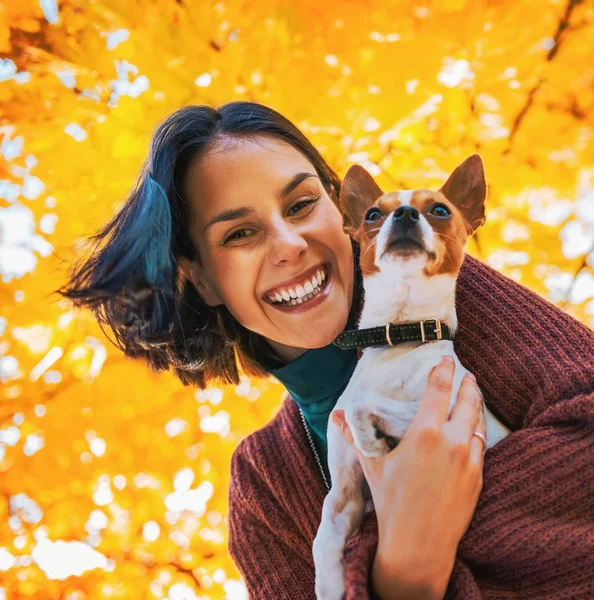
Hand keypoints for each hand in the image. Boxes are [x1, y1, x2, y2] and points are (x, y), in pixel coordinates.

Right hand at [331, 356, 485, 599]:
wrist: (418, 546)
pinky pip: (482, 445)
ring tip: (473, 397)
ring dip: (476, 406)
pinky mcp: (479, 477)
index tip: (448, 359)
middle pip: (467, 401)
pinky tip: (474, 429)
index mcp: (425, 433)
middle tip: (467, 374)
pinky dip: (478, 432)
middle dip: (468, 384)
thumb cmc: (391, 502)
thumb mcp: (372, 465)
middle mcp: (452, 442)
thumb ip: (355, 436)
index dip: (444, 371)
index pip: (439, 390)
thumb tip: (335, 416)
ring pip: (478, 422)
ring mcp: (469, 460)